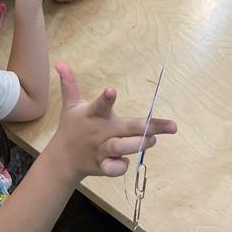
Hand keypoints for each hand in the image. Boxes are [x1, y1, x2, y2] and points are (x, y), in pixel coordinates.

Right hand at [47, 62, 177, 180]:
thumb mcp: (70, 104)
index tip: (112, 90)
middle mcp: (101, 132)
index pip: (100, 105)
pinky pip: (115, 168)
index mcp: (93, 115)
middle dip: (148, 128)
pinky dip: (121, 166)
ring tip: (153, 139)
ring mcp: (102, 150)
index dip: (106, 98)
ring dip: (139, 144)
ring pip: (123, 148)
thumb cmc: (72, 126)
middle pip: (126, 129)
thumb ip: (69, 84)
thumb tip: (60, 63)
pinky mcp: (103, 165)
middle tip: (171, 126)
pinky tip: (127, 161)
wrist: (62, 158)